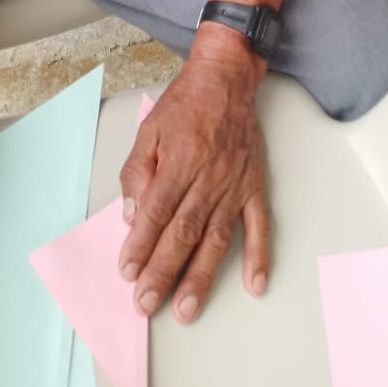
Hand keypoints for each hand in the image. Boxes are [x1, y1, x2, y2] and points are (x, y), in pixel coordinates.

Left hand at [118, 42, 269, 322]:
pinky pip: (260, 225)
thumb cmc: (186, 103)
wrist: (226, 78)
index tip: (128, 273)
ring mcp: (234, 185)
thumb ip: (137, 171)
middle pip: (183, 232)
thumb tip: (130, 214)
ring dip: (202, 276)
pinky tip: (255, 284)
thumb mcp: (149, 129)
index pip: (155, 212)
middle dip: (163, 272)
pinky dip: (259, 256)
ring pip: (216, 238)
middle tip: (147, 304)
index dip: (140, 245)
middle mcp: (207, 177)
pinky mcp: (254, 186)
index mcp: (178, 162)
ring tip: (188, 308)